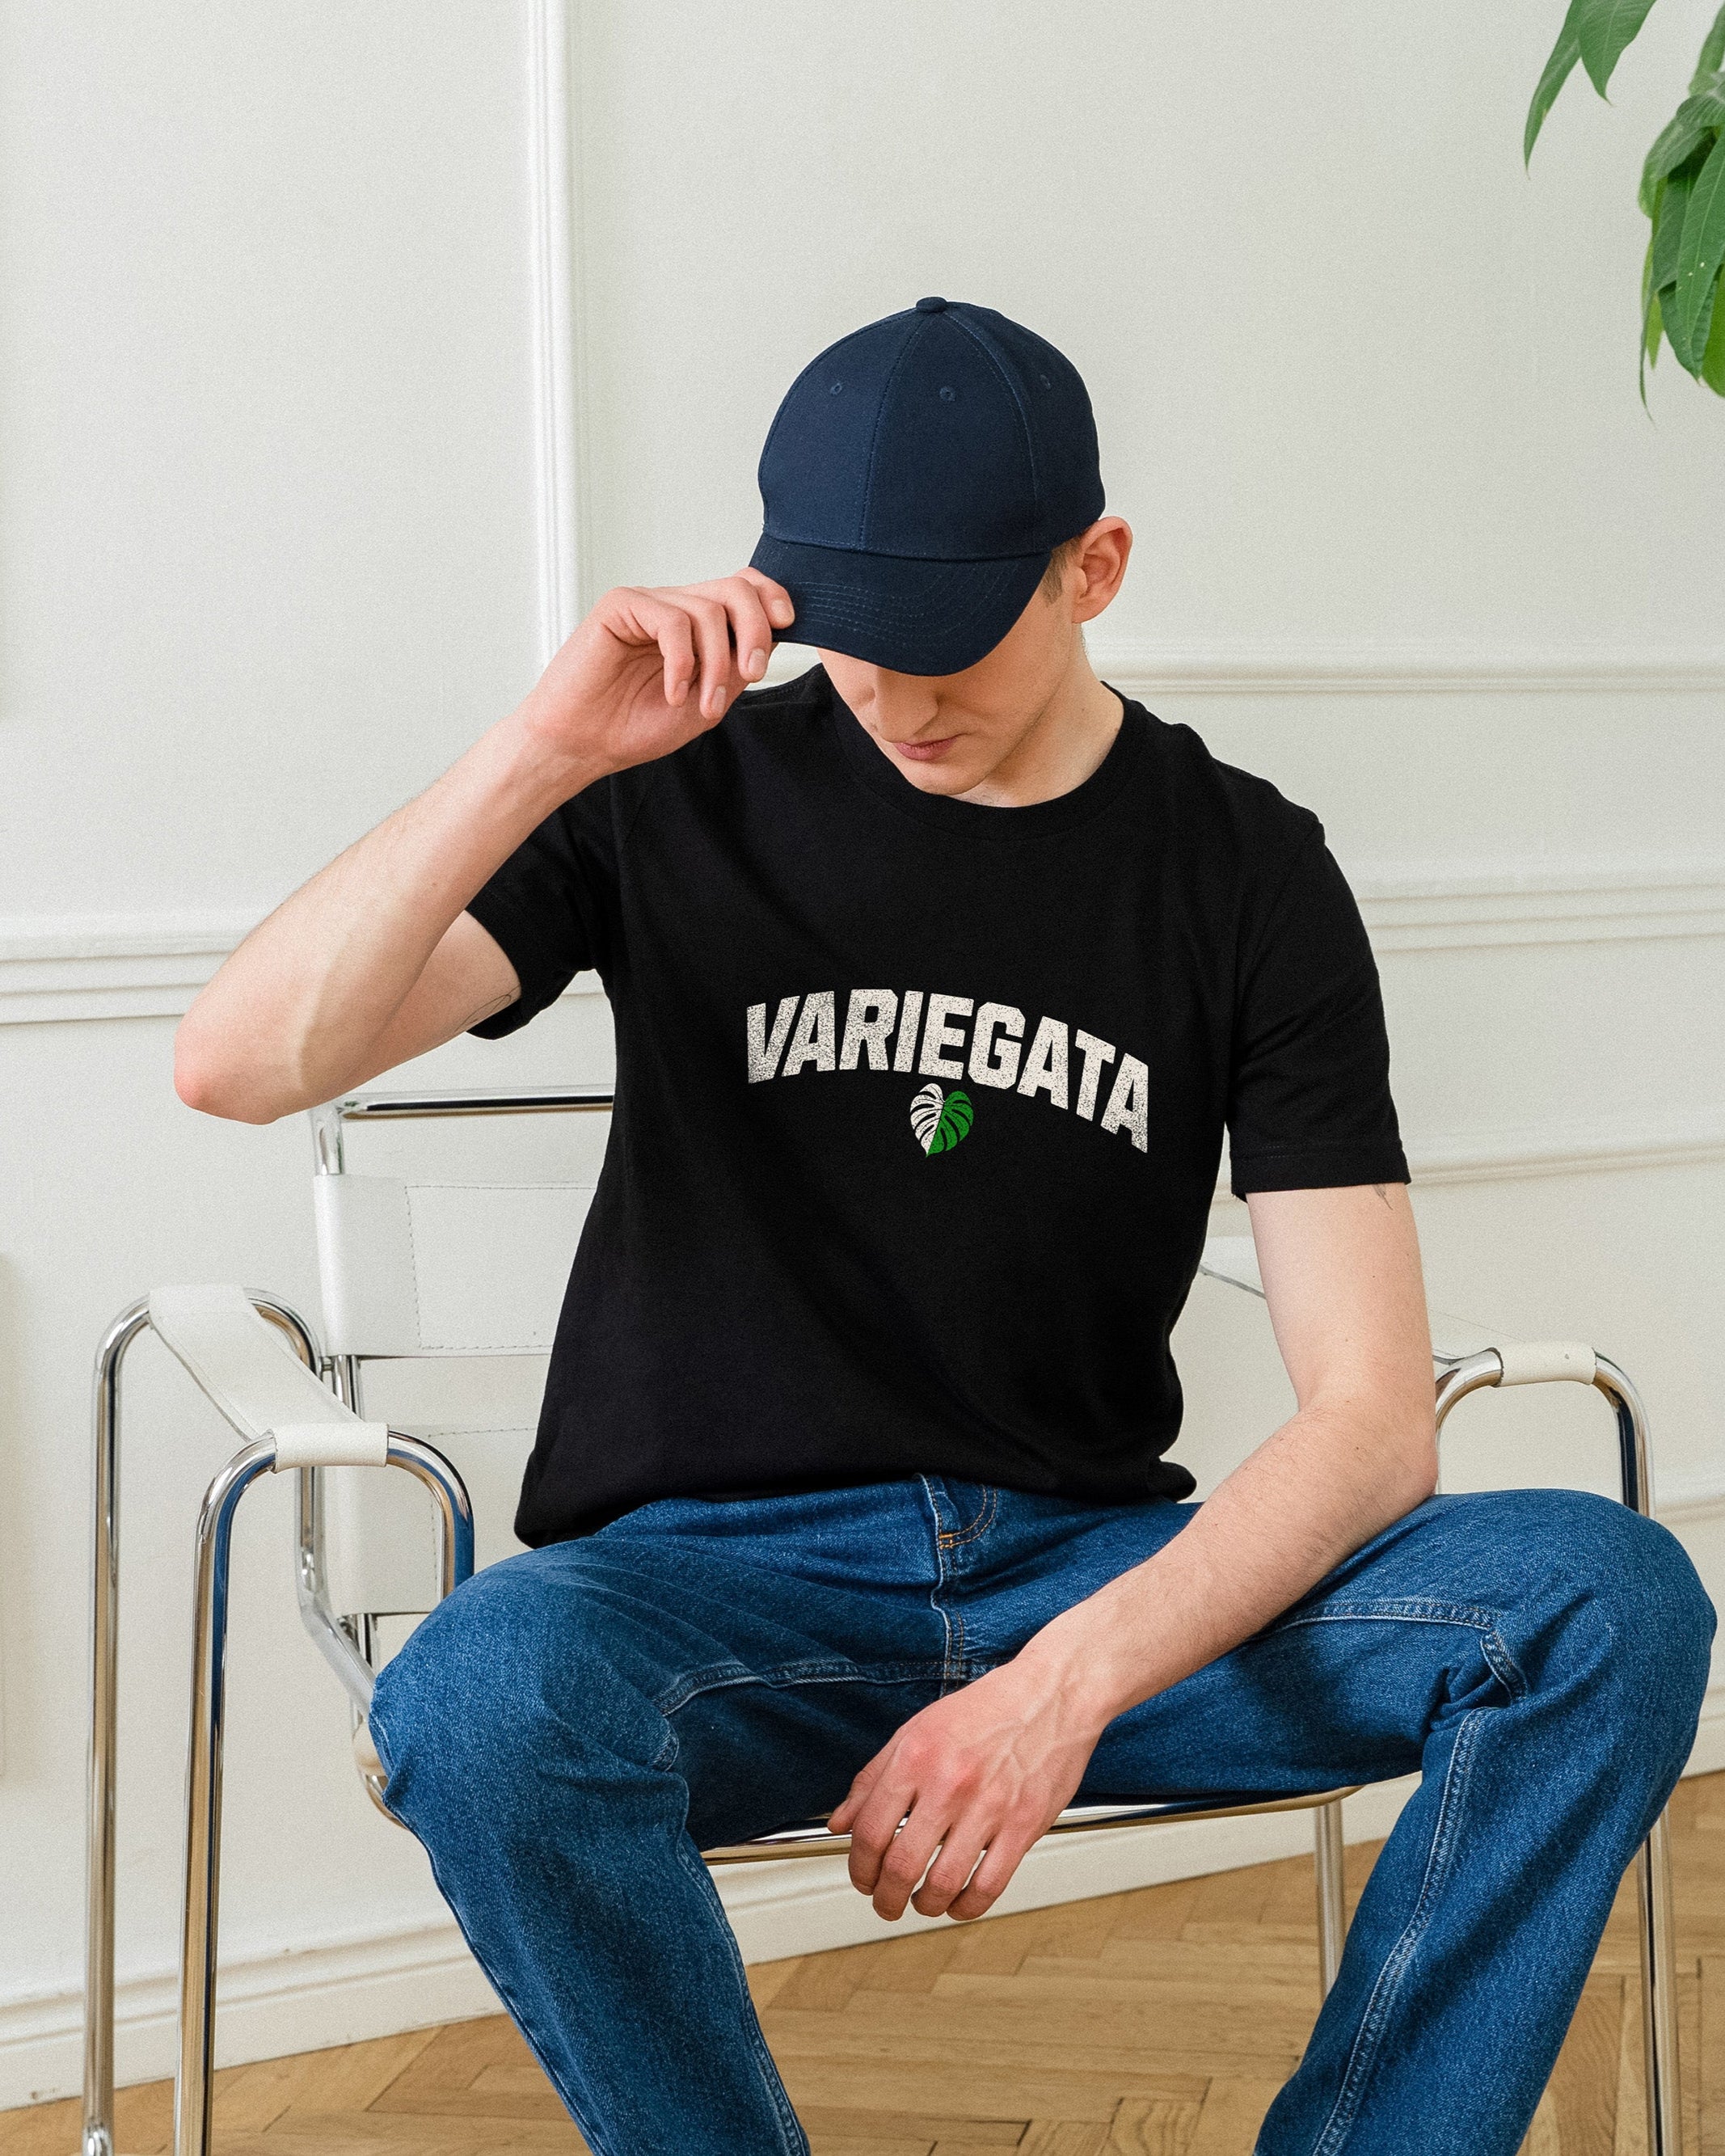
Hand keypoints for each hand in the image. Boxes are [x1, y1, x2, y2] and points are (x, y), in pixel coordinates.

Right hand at [519, 570, 794, 782]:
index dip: (771, 596)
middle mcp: (676, 607)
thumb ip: (738, 666)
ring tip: (701, 705)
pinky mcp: (621, 606)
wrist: (584, 744)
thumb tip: (775, 634)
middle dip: (755, 631)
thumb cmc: (637, 725)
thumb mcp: (709, 700)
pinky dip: (682, 663)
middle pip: (735, 589)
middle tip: (752, 673)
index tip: (787, 624)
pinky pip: (672, 622)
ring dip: (715, 665)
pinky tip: (672, 692)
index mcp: (698, 624)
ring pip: (708, 611)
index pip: (744, 587)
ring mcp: (648, 604)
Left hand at [828, 1649, 1109, 1922]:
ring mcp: (989, 1806)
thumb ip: (872, 1778)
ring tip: (921, 1903)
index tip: (862, 1878)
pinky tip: (959, 1902)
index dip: (858, 1868)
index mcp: (916, 1756)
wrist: (1052, 1694)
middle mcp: (949, 1782)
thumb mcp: (916, 1730)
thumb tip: (841, 1822)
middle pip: (902, 1865)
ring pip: (943, 1883)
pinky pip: (989, 1885)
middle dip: (886, 1898)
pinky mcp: (1024, 1825)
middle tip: (886, 1903)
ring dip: (924, 1906)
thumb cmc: (987, 1708)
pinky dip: (967, 1907)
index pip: (871, 1831)